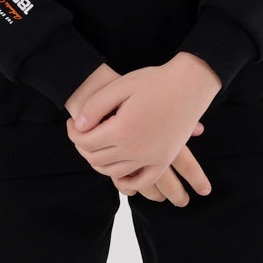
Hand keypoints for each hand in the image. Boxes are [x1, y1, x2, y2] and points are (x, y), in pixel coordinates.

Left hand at [64, 54, 222, 205]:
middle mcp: (135, 149)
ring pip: (114, 172)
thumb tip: (78, 127)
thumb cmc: (155, 81)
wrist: (191, 84)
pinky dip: (126, 182)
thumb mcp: (120, 85)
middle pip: (96, 159)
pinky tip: (119, 171)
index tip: (72, 123)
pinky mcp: (163, 160)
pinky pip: (141, 182)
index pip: (85, 142)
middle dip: (83, 146)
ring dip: (100, 163)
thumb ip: (95, 107)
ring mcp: (151, 158)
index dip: (73, 133)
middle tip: (82, 133)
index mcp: (122, 130)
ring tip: (97, 146)